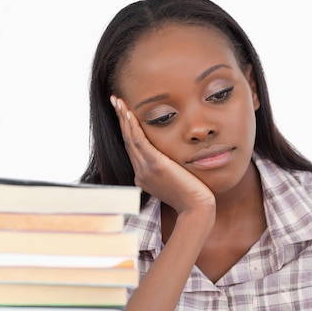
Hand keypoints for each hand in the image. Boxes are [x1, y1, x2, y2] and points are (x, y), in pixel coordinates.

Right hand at [110, 96, 215, 215]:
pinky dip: (133, 127)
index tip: (123, 113)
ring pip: (130, 138)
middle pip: (127, 140)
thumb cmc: (192, 198)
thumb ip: (169, 171)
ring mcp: (146, 170)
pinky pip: (139, 142)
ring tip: (118, 101)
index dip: (126, 129)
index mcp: (144, 177)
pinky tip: (129, 114)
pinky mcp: (155, 165)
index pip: (132, 148)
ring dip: (123, 118)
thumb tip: (173, 161)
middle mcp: (140, 173)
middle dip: (120, 119)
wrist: (196, 209)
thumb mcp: (176, 182)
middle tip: (115, 100)